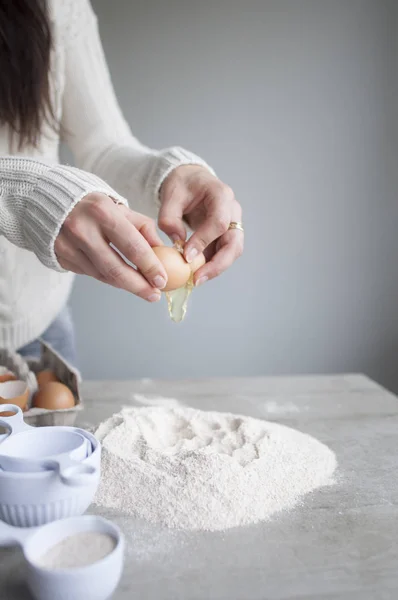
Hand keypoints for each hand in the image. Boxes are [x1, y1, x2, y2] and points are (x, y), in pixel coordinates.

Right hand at [55, 193, 166, 301]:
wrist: (49, 201)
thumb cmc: (93, 205)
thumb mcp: (120, 207)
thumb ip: (142, 228)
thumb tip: (162, 252)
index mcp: (103, 212)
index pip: (132, 246)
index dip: (150, 267)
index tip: (162, 281)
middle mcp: (82, 229)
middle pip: (116, 269)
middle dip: (139, 286)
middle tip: (154, 295)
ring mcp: (68, 246)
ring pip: (103, 275)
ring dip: (125, 285)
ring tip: (143, 290)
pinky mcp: (61, 257)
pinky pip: (91, 274)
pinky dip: (108, 278)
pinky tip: (121, 279)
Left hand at [159, 165, 242, 285]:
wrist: (191, 181)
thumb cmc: (182, 185)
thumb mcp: (171, 194)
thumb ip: (169, 217)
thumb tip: (178, 243)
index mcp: (221, 195)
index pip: (219, 222)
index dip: (204, 241)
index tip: (186, 257)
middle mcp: (233, 211)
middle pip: (234, 242)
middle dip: (217, 264)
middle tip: (197, 279)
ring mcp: (232, 224)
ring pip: (232, 252)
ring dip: (215, 268)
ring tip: (195, 280)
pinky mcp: (226, 235)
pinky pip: (222, 253)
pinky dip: (210, 265)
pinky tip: (195, 274)